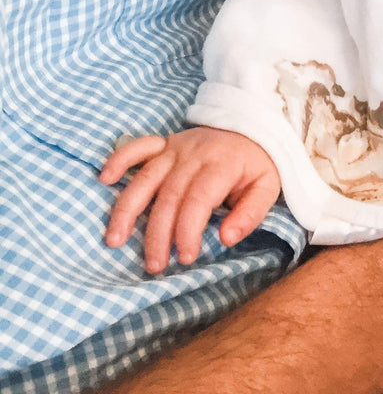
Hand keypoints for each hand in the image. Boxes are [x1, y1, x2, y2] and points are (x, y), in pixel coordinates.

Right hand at [100, 128, 280, 273]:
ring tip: (114, 240)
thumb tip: (226, 238)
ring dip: (127, 210)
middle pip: (168, 197)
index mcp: (222, 164)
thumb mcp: (268, 188)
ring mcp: (176, 147)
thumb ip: (250, 213)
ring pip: (144, 179)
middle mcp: (194, 154)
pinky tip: (104, 179)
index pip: (198, 200)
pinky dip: (119, 159)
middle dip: (158, 234)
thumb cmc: (257, 165)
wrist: (254, 128)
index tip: (185, 257)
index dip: (188, 230)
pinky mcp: (164, 144)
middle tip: (154, 264)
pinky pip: (137, 147)